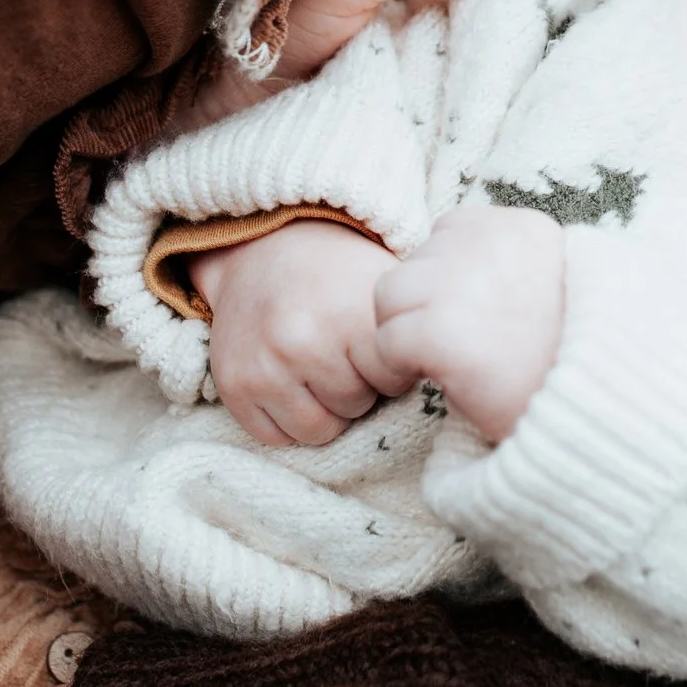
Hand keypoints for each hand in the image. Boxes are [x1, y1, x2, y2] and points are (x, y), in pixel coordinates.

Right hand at [190, 219, 417, 446]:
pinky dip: (287, 418)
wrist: (262, 248)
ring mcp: (265, 368)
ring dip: (325, 407)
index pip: (393, 381)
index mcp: (350, 316)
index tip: (379, 345)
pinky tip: (291, 382)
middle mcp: (303, 343)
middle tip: (344, 352)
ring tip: (320, 368)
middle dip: (359, 385)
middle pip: (357, 406)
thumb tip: (452, 365)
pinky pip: (275, 438)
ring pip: (318, 431)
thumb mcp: (385, 280)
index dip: (391, 366)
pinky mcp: (234, 387)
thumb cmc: (337, 270)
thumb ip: (415, 323)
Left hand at [372, 206, 566, 441]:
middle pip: (415, 262)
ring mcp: (463, 283)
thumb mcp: (552, 286)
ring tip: (444, 362)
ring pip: (389, 296)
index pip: (448, 232)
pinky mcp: (442, 329)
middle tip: (459, 346)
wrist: (606, 410)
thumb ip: (503, 265)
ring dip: (405, 331)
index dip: (451, 279)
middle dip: (424, 305)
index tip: (476, 317)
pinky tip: (438, 380)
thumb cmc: (575, 360)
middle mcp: (491, 243)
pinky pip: (386, 341)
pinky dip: (400, 366)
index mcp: (523, 227)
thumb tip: (441, 267)